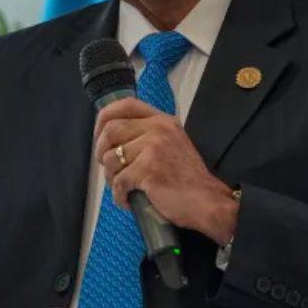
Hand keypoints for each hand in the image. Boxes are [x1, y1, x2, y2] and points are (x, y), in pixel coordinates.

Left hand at [94, 97, 238, 244]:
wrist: (207, 202)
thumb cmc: (188, 179)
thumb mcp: (172, 144)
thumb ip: (148, 136)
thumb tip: (113, 139)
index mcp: (162, 121)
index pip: (126, 105)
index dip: (105, 117)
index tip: (99, 134)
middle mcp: (157, 129)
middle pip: (111, 131)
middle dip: (101, 152)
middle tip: (108, 168)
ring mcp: (152, 148)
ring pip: (110, 158)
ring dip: (111, 177)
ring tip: (123, 188)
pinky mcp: (148, 169)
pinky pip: (118, 181)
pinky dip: (119, 195)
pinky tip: (128, 200)